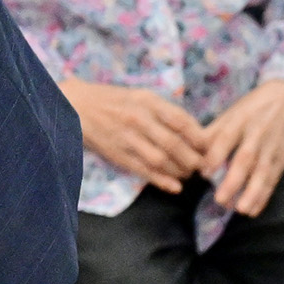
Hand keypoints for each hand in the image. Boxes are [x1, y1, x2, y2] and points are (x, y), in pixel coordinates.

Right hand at [62, 81, 207, 193]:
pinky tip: (174, 187)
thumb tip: (191, 129)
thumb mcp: (139, 96)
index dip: (200, 138)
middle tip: (203, 167)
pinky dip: (161, 181)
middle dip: (193, 159)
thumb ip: (163, 110)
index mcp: (147, 101)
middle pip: (175, 144)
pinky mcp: (117, 154)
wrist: (74, 105)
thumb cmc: (110, 100)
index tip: (210, 147)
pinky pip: (143, 170)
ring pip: (161, 160)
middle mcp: (139, 119)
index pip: (182, 121)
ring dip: (179, 171)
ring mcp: (127, 138)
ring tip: (188, 175)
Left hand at [199, 79, 283, 217]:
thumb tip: (189, 152)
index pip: (226, 138)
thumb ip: (210, 133)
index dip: (215, 156)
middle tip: (220, 200)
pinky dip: (264, 195)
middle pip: (246, 158)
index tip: (203, 174)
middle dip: (234, 180)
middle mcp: (257, 134)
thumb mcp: (229, 114)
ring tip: (240, 210)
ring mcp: (272, 147)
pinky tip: (254, 210)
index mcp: (240, 120)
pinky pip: (274, 179)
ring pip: (263, 172)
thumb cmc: (250, 109)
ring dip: (252, 193)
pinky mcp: (283, 158)